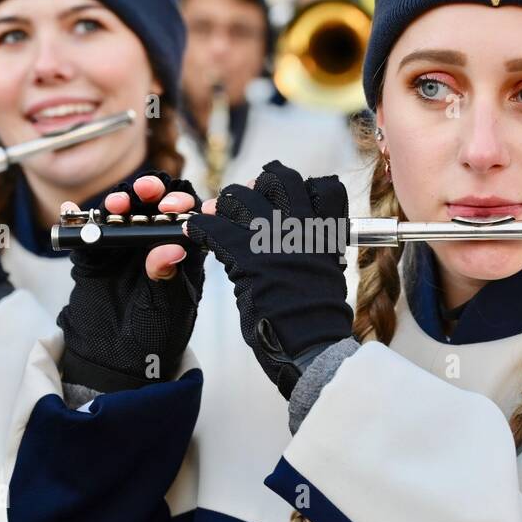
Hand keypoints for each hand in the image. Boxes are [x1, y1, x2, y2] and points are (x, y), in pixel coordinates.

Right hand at [58, 172, 203, 392]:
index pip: (185, 217)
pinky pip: (86, 232)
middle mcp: (152, 243)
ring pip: (122, 212)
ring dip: (120, 201)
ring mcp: (122, 246)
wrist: (116, 360)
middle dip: (152, 192)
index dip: (181, 205)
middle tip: (147, 193)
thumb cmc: (153, 335)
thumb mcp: (166, 307)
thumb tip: (172, 248)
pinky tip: (70, 212)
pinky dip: (77, 218)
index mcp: (180, 252)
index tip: (174, 207)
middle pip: (154, 205)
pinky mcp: (93, 255)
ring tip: (117, 205)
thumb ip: (167, 276)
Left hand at [185, 160, 351, 398]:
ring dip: (225, 203)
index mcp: (326, 231)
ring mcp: (272, 236)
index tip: (291, 196)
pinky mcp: (244, 254)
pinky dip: (199, 228)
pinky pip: (212, 226)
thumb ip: (313, 249)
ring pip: (240, 195)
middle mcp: (301, 225)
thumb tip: (299, 241)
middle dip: (260, 184)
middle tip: (247, 198)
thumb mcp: (328, 273)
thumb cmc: (319, 318)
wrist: (310, 342)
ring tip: (216, 214)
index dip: (305, 187)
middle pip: (279, 179)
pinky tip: (193, 232)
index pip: (324, 187)